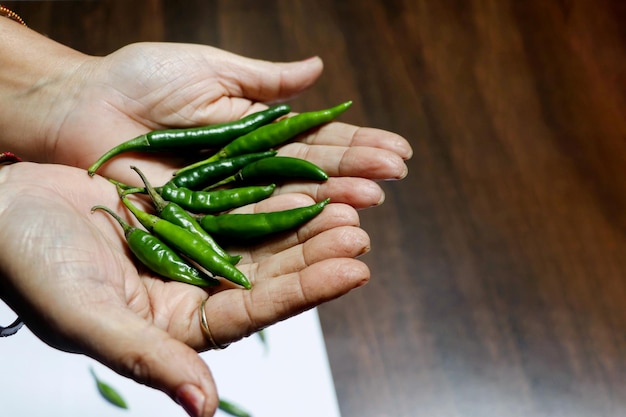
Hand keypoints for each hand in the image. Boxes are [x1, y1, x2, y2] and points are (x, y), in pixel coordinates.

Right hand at [0, 162, 369, 416]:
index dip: (305, 293)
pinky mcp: (183, 212)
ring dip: (303, 223)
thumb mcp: (85, 315)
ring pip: (259, 237)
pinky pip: (236, 201)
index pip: (252, 312)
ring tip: (350, 204)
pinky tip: (304, 180)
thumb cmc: (29, 264)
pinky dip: (270, 191)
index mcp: (172, 325)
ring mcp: (188, 248)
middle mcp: (188, 289)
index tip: (354, 269)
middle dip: (316, 254)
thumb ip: (146, 358)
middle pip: (266, 274)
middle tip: (360, 231)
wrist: (2, 208)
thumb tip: (203, 409)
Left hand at [1, 28, 410, 206]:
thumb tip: (318, 67)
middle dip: (352, 176)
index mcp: (258, 132)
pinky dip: (280, 225)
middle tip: (391, 180)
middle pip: (310, 175)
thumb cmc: (142, 79)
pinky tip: (316, 223)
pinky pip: (245, 224)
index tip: (397, 152)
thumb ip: (265, 79)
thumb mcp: (211, 68)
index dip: (357, 146)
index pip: (317, 141)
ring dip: (328, 205)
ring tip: (365, 206)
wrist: (83, 107)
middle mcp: (250, 170)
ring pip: (286, 203)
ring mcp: (227, 197)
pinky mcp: (200, 219)